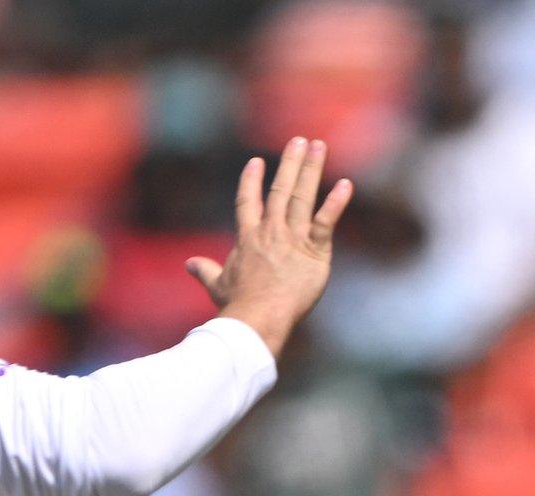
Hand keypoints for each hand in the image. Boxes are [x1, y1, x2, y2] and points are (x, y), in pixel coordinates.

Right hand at [187, 137, 352, 360]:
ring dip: (310, 169)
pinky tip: (345, 185)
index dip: (251, 182)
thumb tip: (189, 265)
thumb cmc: (238, 306)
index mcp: (248, 238)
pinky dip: (335, 204)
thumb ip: (205, 271)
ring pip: (302, 197)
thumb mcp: (217, 285)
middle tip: (299, 140)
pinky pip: (326, 222)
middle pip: (280, 190)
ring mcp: (292, 239)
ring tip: (317, 145)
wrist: (258, 317)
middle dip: (290, 163)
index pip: (248, 202)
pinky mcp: (313, 251)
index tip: (256, 162)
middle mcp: (270, 231)